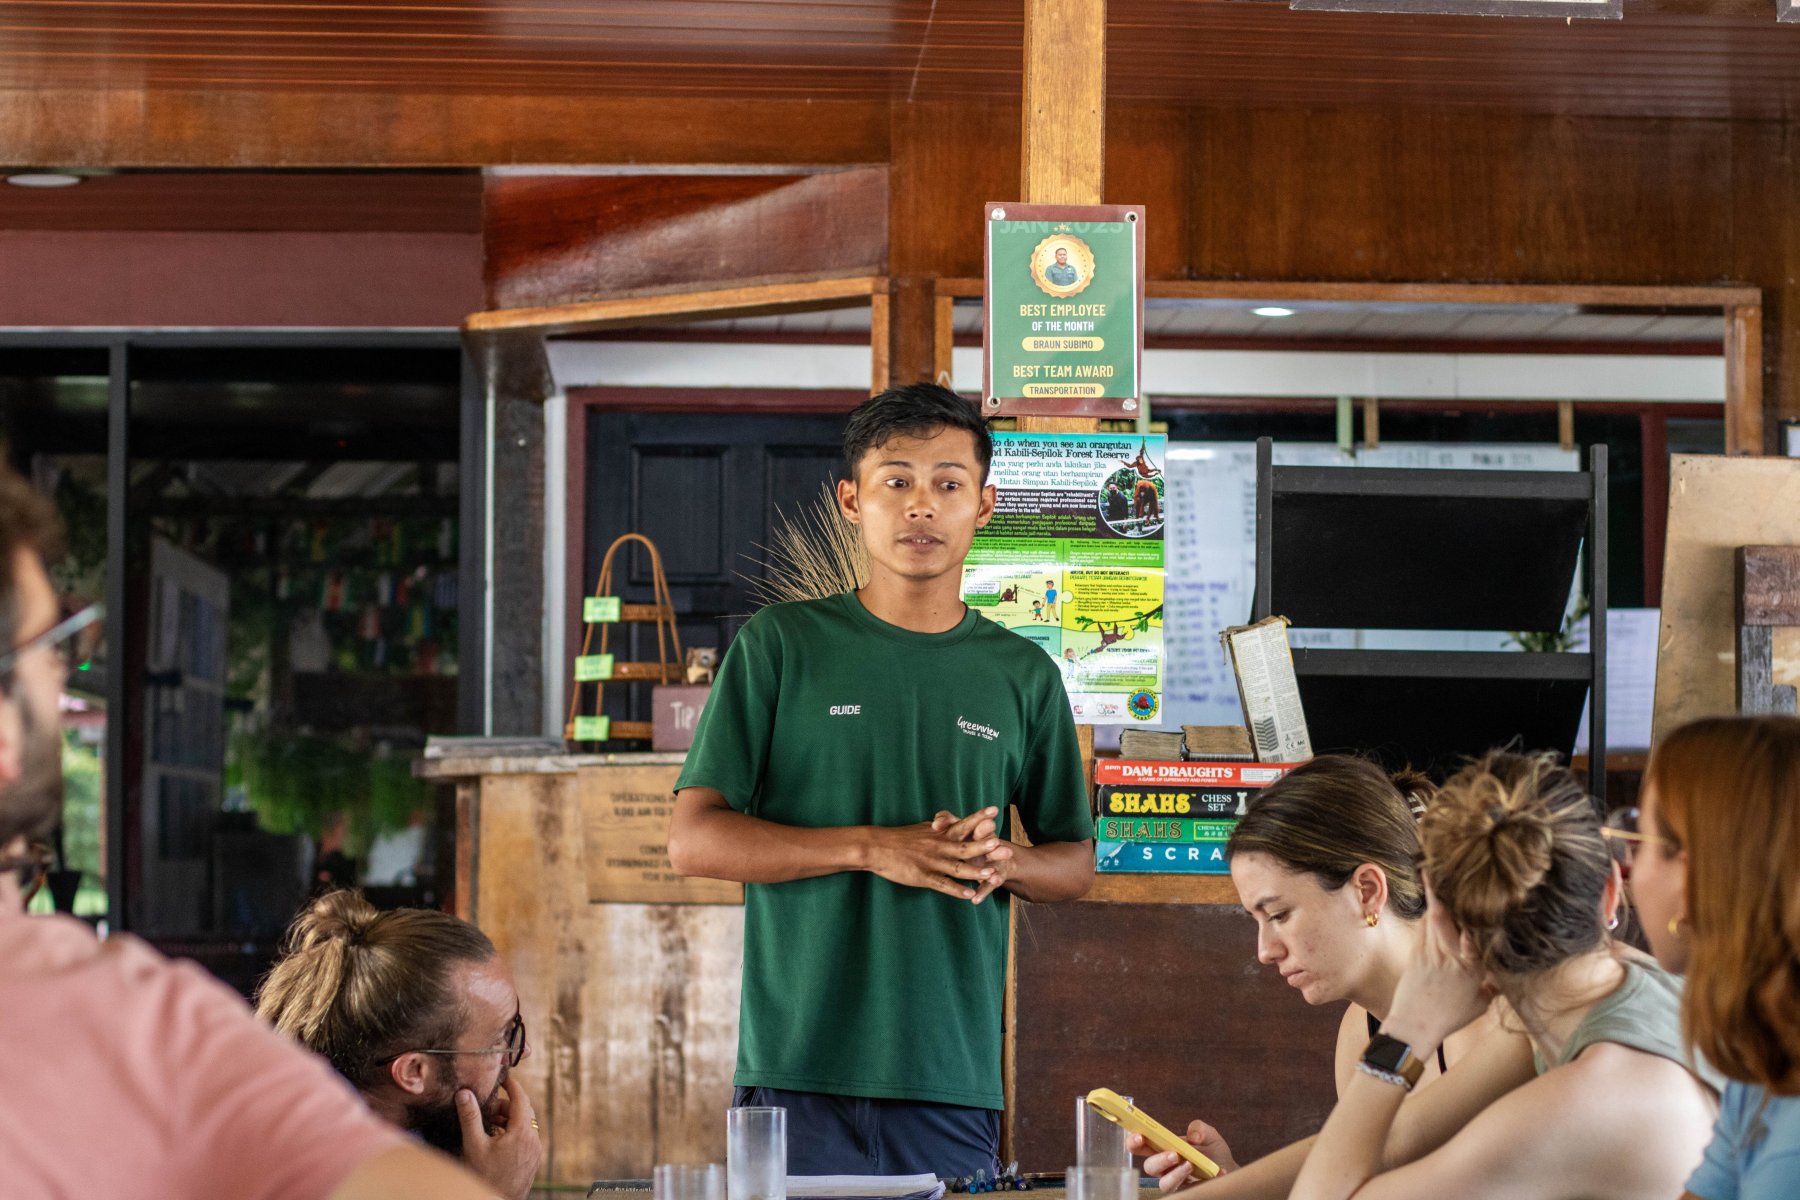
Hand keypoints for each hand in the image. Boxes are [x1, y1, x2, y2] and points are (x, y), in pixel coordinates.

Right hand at [455, 1076, 541, 1199]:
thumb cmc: (486, 1176)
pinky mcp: (533, 1159)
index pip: (521, 1099)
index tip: (503, 1079)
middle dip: (506, 1105)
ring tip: (490, 1125)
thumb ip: (470, 1117)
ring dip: (510, 1119)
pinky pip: (527, 1136)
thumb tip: (464, 1093)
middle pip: (524, 1110)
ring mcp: (535, 1150)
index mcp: (522, 1132)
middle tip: (488, 1108)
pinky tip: (498, 1139)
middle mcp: (533, 1139)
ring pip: (526, 1124)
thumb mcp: (474, 1145)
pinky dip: (514, 1131)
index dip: (512, 1086)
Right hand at [866, 808, 1003, 899]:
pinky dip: (957, 890)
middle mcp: (938, 846)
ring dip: (975, 871)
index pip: (963, 824)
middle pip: (966, 846)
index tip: (995, 811)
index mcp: (939, 833)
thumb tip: (952, 822)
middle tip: (1004, 847)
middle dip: (986, 848)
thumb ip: (940, 827)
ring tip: (992, 874)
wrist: (876, 846)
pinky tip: (969, 895)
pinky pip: (942, 885)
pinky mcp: (922, 877)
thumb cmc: (900, 837)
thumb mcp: (923, 829)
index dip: (979, 818)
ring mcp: (931, 862)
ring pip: (957, 867)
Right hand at [1132, 1120, 1238, 1190]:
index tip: (1140, 1136)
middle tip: (1174, 1155)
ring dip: (1176, 1174)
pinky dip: (1198, 1182)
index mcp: (1163, 1148)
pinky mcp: (1185, 1193)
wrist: (1228, 1169)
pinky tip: (1213, 1174)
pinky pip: (1183, 1192)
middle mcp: (1164, 1166)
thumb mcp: (1209, 1134)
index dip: (1134, 1141)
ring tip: (1190, 1165)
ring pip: (1164, 1183)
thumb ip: (1199, 1128)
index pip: (1140, 1146)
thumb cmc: (1213, 1151)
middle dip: (1159, 1160)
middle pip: (1149, 1166)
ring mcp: (1174, 1181)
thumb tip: (1192, 1136)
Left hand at [1382, 879, 1493, 1052]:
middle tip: (1440, 870)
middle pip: (1445, 919)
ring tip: (1434, 877)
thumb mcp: (1478, 1005)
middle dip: (1442, 894)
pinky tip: (1429, 905)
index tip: (1478, 897)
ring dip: (1434, 900)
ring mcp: (1429, 954)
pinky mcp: (1414, 954)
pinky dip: (1427, 915)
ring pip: (1431, 920)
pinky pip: (1422, 928)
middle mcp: (1449, 958)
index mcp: (1470, 971)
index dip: (1475, 915)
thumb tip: (1501, 980)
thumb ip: (1490, 988)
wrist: (1414, 1026)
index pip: (1475, 936)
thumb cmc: (1448, 1018)